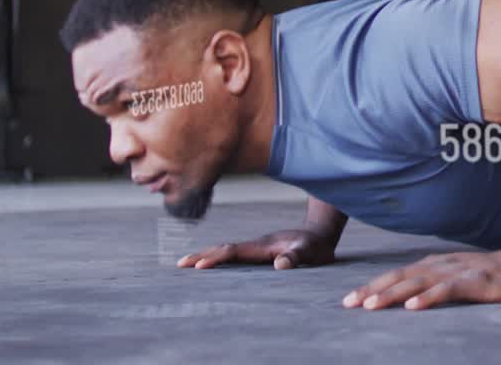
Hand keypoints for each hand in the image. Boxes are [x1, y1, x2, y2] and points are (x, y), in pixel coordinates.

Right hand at [176, 228, 336, 269]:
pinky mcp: (259, 252)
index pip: (234, 252)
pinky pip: (234, 254)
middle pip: (223, 248)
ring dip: (207, 255)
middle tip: (179, 265)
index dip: (217, 259)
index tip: (199, 266)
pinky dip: (218, 258)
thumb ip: (296, 256)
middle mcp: (256, 245)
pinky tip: (212, 264)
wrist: (321, 233)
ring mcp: (256, 247)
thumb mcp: (310, 252)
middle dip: (202, 255)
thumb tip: (280, 265)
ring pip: (226, 250)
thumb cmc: (317, 246)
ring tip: (186, 263)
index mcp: (263, 246)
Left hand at [342, 250, 500, 310]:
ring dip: (393, 294)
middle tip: (348, 304)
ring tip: (371, 306)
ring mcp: (458, 273)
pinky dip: (430, 297)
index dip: (372, 286)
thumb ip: (432, 285)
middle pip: (401, 277)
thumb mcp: (455, 279)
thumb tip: (404, 299)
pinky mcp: (476, 282)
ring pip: (419, 282)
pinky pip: (449, 290)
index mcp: (434, 266)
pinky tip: (414, 306)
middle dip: (373, 290)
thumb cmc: (490, 276)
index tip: (348, 301)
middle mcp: (441, 266)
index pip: (397, 276)